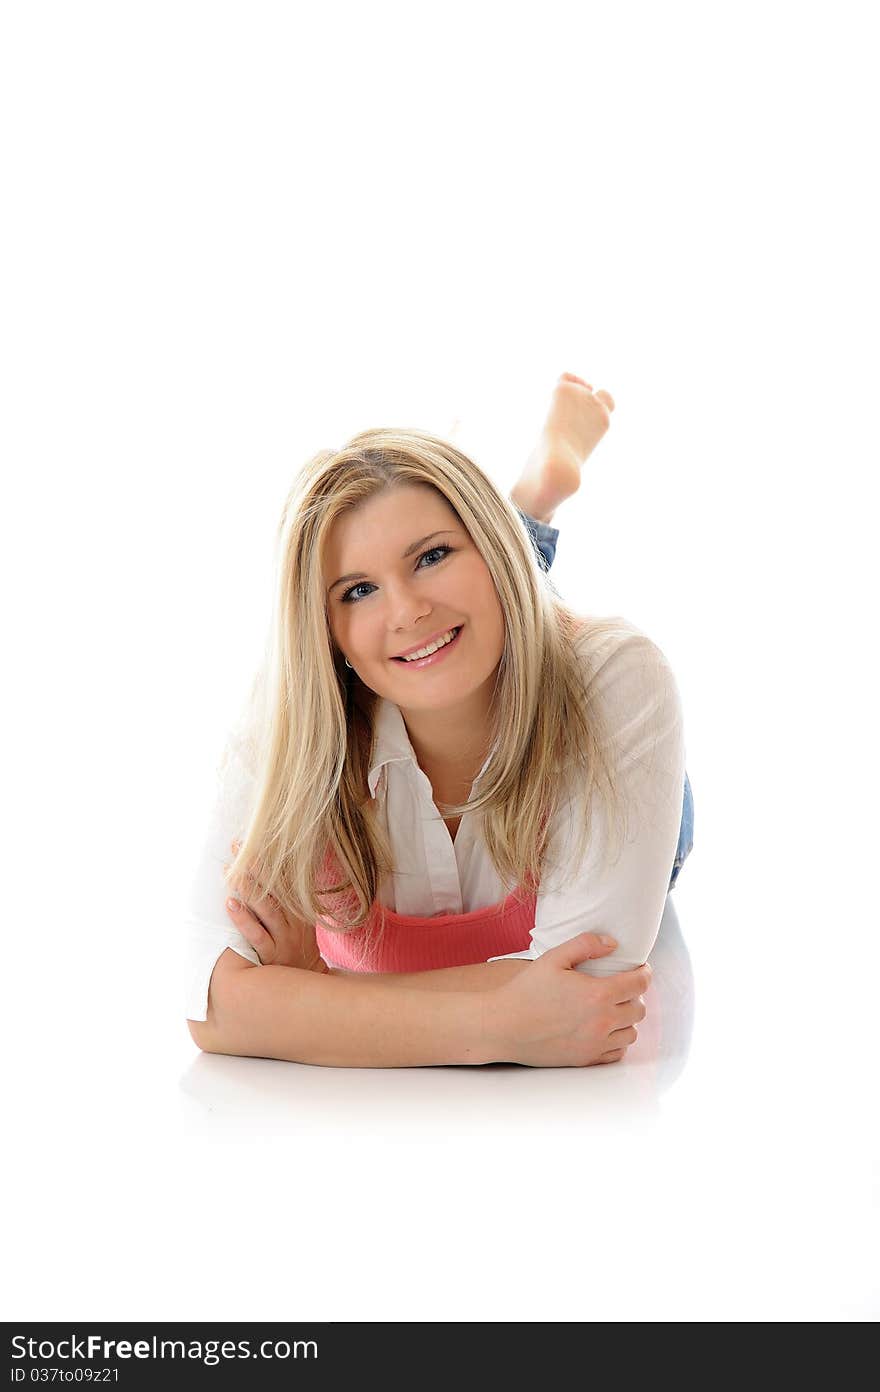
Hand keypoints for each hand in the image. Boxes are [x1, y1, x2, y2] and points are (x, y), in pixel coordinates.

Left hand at [224, 840, 330, 972]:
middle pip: (275, 888)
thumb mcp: (301, 918)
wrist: (305, 980)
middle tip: (237, 848)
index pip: (284, 877)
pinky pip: (256, 934)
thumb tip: (276, 867)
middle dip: (255, 866)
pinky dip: (243, 918)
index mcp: (300, 907)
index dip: (268, 858)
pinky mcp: (272, 953)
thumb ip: (289, 896)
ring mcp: (284, 937)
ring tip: (230, 872)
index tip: (250, 841)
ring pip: (266, 908)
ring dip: (247, 888)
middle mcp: (294, 919)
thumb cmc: (296, 944)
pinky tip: (230, 903)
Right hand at [483, 932, 649, 1066]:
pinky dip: (616, 1040)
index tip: (641, 969)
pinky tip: (603, 1029)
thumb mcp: (553, 958)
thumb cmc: (525, 992)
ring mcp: (595, 1044)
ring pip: (631, 1032)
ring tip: (612, 1008)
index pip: (640, 984)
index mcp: (597, 994)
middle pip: (639, 1009)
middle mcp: (602, 1022)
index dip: (645, 973)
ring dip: (626, 1019)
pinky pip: (617, 1053)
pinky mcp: (586, 1059)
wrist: (503, 1026)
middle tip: (622, 987)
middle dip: (635, 995)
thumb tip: (612, 944)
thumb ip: (585, 945)